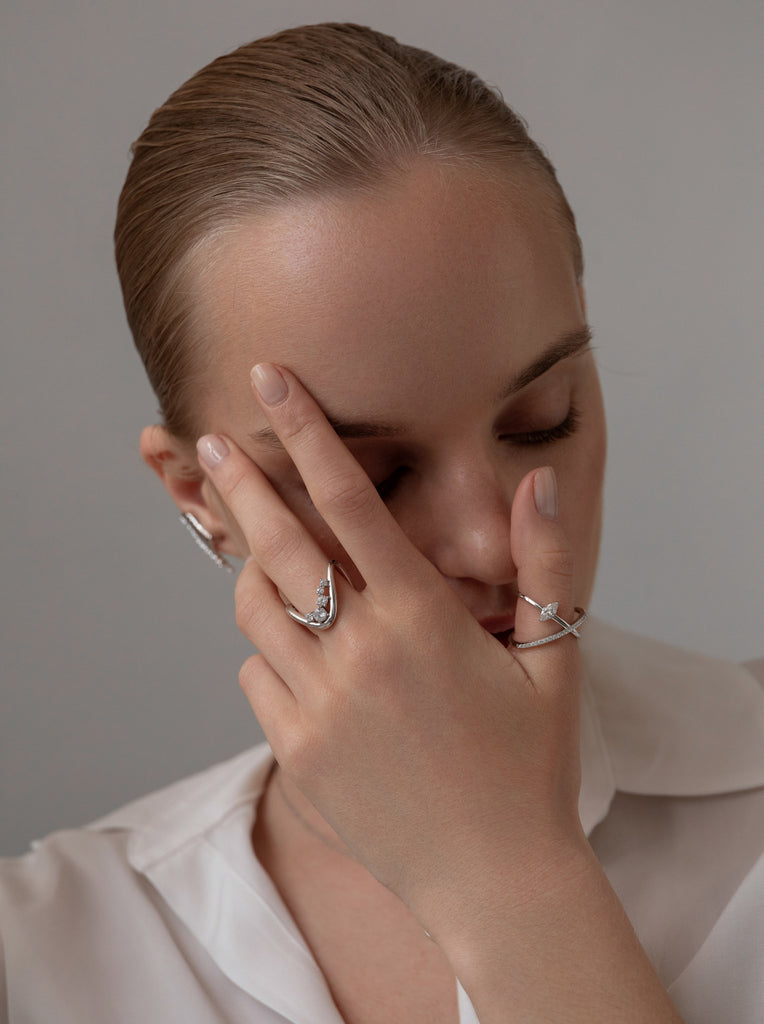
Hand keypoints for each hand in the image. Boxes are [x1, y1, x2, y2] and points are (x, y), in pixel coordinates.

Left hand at [197, 363, 586, 925]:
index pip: (353, 504)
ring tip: (274, 563)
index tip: (272, 380)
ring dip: (257, 576)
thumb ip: (544, 565)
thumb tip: (538, 484)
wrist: (494, 880)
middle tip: (210, 441)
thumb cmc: (531, 768)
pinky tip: (310, 665)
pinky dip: (270, 656)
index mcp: (422, 621)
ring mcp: (318, 708)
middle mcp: (359, 655)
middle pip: (278, 545)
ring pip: (254, 612)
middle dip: (240, 484)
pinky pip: (257, 680)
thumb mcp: (555, 661)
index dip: (309, 434)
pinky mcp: (296, 753)